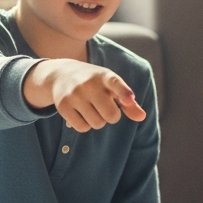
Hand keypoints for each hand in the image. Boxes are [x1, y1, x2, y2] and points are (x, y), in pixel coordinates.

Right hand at [25, 59, 145, 131]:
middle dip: (111, 116)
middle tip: (104, 106)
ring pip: (97, 123)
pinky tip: (80, 112)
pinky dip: (85, 125)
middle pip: (111, 115)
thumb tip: (142, 117)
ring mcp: (75, 94)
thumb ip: (128, 102)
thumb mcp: (111, 86)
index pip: (116, 84)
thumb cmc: (94, 83)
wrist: (60, 74)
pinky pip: (83, 128)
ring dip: (98, 121)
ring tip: (90, 107)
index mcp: (105, 76)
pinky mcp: (63, 106)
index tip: (130, 99)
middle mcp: (89, 84)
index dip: (124, 93)